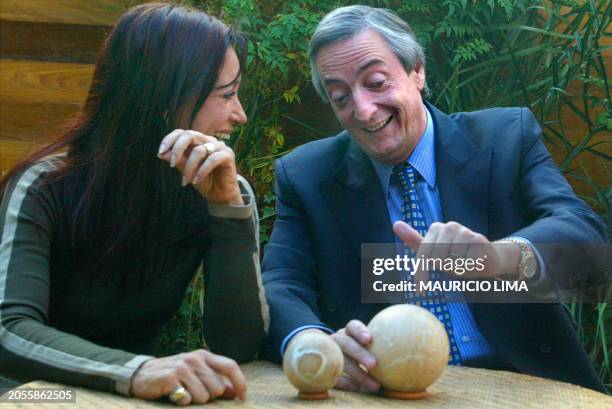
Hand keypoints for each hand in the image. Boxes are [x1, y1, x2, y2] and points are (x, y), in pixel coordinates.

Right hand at [130, 349, 245, 404]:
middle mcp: (195, 359)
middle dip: (208, 397)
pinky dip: (182, 402)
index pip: (230, 366)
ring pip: (203, 397)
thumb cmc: (174, 375)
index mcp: (204, 356)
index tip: (243, 398)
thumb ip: (215, 381)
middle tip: (193, 392)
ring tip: (183, 393)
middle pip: (217, 388)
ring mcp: (182, 367)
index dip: (240, 382)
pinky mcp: (170, 378)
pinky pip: (187, 399)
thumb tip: (235, 392)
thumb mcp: (196, 374)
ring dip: (194, 401)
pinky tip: (174, 395)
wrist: (141, 374)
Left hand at [158, 129, 242, 204]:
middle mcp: (208, 140)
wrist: (220, 195)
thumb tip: (162, 154)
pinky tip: (196, 181)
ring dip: (190, 167)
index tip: (160, 152)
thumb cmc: (204, 181)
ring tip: (186, 181)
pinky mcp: (228, 155)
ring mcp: (219, 146)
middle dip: (177, 149)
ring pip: (199, 151)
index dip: (169, 139)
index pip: (181, 133)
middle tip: (171, 164)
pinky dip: (202, 171)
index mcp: (197, 142)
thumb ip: (177, 161)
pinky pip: (212, 159)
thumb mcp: (187, 172)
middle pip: (190, 135)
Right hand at [294, 324, 379, 392]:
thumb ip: (380, 343)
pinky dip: (346, 382)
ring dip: (357, 373)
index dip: (360, 331)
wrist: (325, 353)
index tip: (370, 339)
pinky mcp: (326, 368)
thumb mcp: (364, 343)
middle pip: (345, 343)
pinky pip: (334, 375)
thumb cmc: (356, 349)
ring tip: (374, 385)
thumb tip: (411, 348)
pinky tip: (358, 388)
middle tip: (373, 364)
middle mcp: (337, 341)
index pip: (352, 326)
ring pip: (340, 360)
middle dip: (359, 353)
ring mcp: (329, 353)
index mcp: (348, 332)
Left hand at [393, 221, 519, 287]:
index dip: (421, 274)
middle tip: (455, 266)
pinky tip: (476, 262)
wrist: (489, 258)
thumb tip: (395, 224)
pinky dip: (470, 269)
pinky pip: (466, 264)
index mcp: (437, 228)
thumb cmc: (458, 256)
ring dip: (458, 269)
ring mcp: (465, 231)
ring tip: (465, 263)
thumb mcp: (434, 251)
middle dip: (445, 269)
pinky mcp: (479, 239)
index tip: (420, 291)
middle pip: (436, 259)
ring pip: (452, 263)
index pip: (423, 254)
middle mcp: (450, 226)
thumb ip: (414, 239)